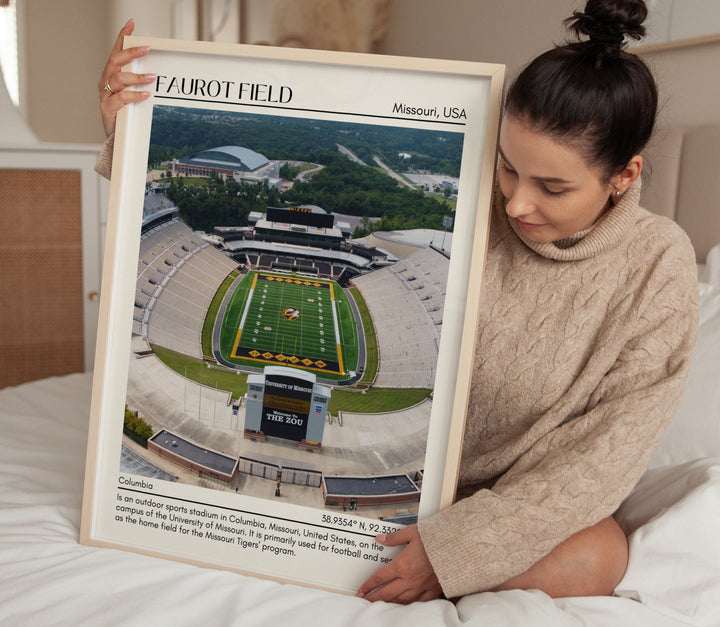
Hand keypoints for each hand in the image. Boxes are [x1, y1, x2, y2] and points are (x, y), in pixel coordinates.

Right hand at [98, 19, 155, 136]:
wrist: (116, 136)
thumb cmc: (126, 112)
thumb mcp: (132, 92)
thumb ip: (139, 80)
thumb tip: (158, 70)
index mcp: (111, 74)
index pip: (116, 51)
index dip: (122, 37)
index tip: (131, 24)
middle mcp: (106, 81)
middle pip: (115, 62)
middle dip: (130, 53)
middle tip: (146, 48)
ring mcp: (105, 94)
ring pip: (118, 79)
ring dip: (136, 77)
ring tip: (152, 77)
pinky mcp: (107, 108)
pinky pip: (120, 99)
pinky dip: (134, 95)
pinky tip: (145, 94)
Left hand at [356, 525, 442, 603]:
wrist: (457, 548)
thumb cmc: (436, 539)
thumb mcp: (412, 533)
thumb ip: (394, 537)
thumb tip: (381, 539)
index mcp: (402, 565)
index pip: (379, 578)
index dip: (368, 585)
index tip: (361, 590)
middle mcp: (409, 579)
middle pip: (386, 593)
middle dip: (373, 598)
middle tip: (365, 601)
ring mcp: (420, 587)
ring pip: (400, 601)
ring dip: (388, 603)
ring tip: (380, 604)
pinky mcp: (432, 591)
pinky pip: (417, 602)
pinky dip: (407, 604)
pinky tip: (403, 604)